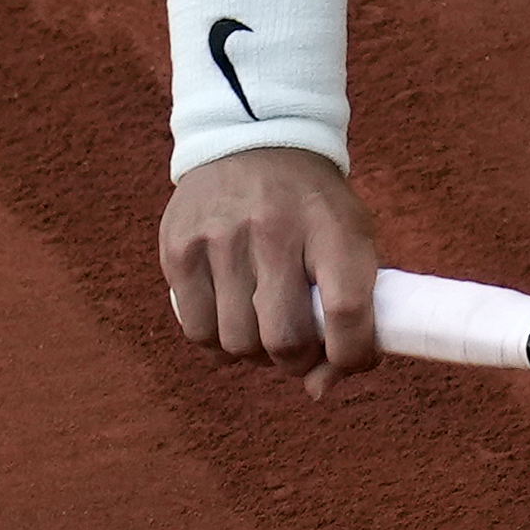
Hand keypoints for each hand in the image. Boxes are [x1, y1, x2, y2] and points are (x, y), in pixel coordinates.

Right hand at [160, 146, 380, 399]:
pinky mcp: (178, 247)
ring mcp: (219, 237)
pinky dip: (218, 342)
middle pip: (284, 340)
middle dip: (297, 361)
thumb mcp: (349, 238)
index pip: (347, 311)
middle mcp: (273, 228)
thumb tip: (318, 392)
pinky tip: (231, 317)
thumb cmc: (312, 207)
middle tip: (299, 346)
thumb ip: (351, 314)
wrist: (253, 137)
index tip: (351, 357)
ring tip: (262, 326)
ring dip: (255, 354)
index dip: (352, 355)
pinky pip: (197, 332)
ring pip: (237, 345)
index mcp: (330, 225)